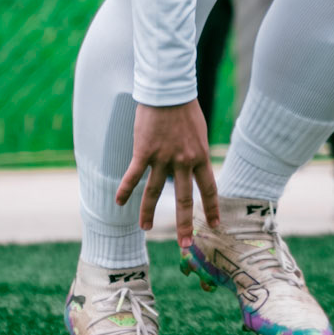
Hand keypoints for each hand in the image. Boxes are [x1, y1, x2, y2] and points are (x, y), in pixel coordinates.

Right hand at [115, 99, 219, 250]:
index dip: (212, 208)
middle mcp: (183, 161)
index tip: (215, 225)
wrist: (168, 90)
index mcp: (200, 156)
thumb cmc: (184, 108)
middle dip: (184, 224)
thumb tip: (192, 165)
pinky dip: (125, 190)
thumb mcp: (199, 132)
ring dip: (148, 213)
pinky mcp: (144, 152)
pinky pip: (133, 176)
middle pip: (184, 200)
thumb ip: (195, 151)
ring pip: (154, 192)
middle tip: (186, 244)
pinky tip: (118, 202)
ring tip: (145, 228)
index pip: (209, 189)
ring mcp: (162, 158)